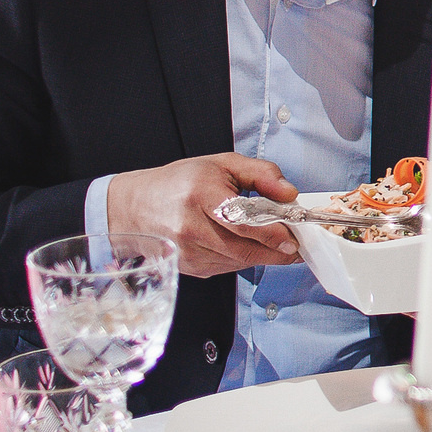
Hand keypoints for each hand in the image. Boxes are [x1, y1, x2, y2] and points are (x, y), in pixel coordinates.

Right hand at [107, 153, 301, 278]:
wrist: (136, 207)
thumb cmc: (181, 183)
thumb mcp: (223, 164)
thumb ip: (261, 174)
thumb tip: (289, 193)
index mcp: (200, 194)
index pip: (242, 220)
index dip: (271, 232)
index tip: (293, 236)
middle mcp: (190, 227)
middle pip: (243, 248)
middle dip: (276, 250)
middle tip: (295, 244)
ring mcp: (188, 252)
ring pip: (238, 261)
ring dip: (262, 255)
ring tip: (274, 241)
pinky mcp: (189, 267)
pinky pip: (228, 267)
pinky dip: (243, 258)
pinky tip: (245, 244)